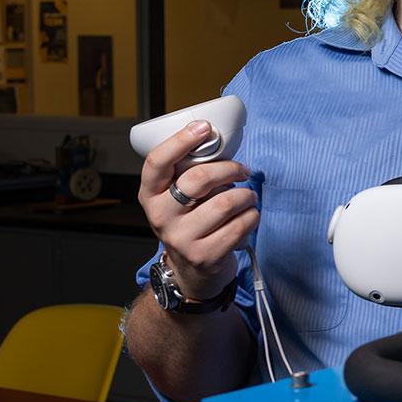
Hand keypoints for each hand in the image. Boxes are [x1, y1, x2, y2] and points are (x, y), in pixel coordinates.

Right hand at [138, 120, 258, 298]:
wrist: (191, 273)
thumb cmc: (191, 222)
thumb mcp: (179, 198)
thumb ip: (190, 173)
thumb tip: (220, 142)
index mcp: (150, 194)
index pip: (157, 162)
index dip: (180, 141)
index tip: (204, 128)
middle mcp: (160, 216)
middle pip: (198, 179)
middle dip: (229, 169)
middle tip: (242, 170)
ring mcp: (180, 238)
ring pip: (225, 203)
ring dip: (246, 196)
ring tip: (248, 198)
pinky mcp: (204, 256)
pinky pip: (239, 225)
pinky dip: (251, 216)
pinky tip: (248, 217)